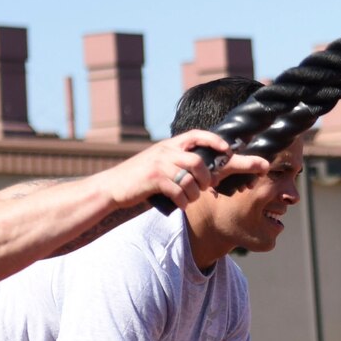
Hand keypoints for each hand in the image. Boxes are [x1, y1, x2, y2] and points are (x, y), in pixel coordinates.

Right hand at [106, 131, 268, 210]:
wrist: (112, 186)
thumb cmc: (139, 178)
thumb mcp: (158, 162)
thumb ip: (178, 162)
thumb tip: (206, 172)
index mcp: (168, 145)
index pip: (196, 135)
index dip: (214, 141)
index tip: (227, 150)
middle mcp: (165, 151)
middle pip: (198, 162)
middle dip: (206, 178)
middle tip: (204, 188)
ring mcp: (159, 165)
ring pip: (190, 180)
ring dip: (194, 194)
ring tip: (189, 199)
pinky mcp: (154, 180)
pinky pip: (178, 192)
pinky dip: (182, 202)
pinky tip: (179, 204)